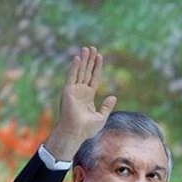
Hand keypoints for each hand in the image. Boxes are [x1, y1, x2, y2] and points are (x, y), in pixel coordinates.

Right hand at [43, 46, 116, 161]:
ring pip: (79, 71)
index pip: (93, 78)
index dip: (96, 67)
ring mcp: (74, 90)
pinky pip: (72, 76)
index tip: (99, 56)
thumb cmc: (87, 129)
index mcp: (88, 96)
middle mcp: (80, 91)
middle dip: (89, 60)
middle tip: (92, 47)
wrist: (76, 133)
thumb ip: (107, 106)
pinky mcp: (68, 91)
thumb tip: (113, 97)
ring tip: (86, 48)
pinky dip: (74, 67)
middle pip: (86, 72)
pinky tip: (78, 58)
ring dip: (83, 60)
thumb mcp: (101, 117)